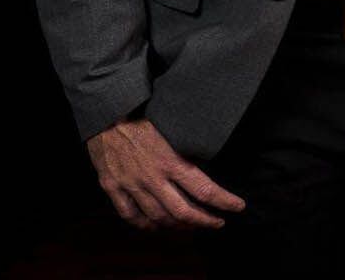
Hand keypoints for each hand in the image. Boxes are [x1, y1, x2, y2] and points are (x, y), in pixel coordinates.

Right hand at [85, 117, 244, 229]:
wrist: (106, 119)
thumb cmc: (144, 121)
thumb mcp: (173, 132)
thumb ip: (187, 152)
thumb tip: (209, 165)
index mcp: (171, 161)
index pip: (204, 189)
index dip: (224, 201)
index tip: (238, 207)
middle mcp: (152, 177)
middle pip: (183, 211)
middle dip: (204, 221)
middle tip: (217, 223)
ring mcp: (131, 185)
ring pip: (158, 217)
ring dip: (177, 226)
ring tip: (191, 226)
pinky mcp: (113, 188)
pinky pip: (130, 216)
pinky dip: (145, 225)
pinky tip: (156, 226)